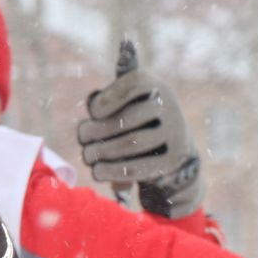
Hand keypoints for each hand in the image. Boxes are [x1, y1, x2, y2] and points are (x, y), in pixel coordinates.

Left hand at [77, 62, 203, 218]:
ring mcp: (174, 133)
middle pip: (127, 118)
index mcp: (155, 85)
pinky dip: (113, 171)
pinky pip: (139, 167)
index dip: (107, 100)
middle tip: (82, 139)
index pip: (132, 86)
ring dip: (102, 151)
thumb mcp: (126, 101)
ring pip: (132, 143)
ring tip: (88, 156)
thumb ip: (107, 97)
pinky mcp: (173, 160)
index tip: (93, 113)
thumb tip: (92, 103)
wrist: (172, 145)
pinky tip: (98, 172)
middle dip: (97, 130)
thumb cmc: (136, 118)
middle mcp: (168, 106)